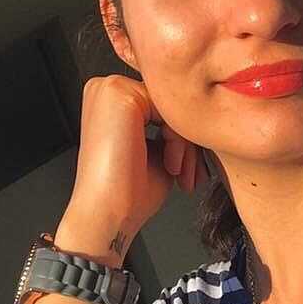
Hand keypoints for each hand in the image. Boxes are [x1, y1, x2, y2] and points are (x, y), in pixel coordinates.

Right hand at [55, 75, 209, 262]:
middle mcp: (106, 89)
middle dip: (185, 142)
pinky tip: (170, 165)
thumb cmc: (126, 192)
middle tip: (187, 175)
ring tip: (178, 174)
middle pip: (167, 104)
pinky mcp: (120, 94)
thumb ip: (169, 127)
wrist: (108, 214)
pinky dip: (178, 140)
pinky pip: (168, 108)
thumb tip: (196, 116)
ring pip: (170, 107)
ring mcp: (111, 89)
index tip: (187, 168)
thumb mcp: (156, 151)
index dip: (179, 137)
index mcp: (110, 101)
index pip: (160, 106)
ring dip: (184, 145)